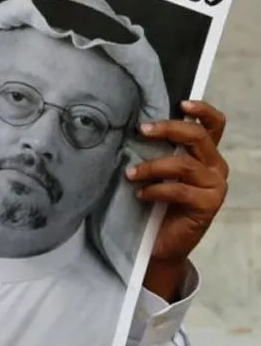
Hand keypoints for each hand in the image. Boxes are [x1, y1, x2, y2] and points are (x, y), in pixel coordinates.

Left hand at [125, 101, 228, 298]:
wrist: (159, 243)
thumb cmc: (155, 203)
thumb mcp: (157, 172)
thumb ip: (157, 151)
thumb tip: (134, 127)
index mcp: (204, 154)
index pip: (213, 125)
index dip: (201, 110)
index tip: (180, 102)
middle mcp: (214, 166)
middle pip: (198, 136)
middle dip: (168, 129)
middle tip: (141, 129)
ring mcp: (214, 186)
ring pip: (184, 164)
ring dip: (152, 166)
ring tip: (130, 173)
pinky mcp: (208, 205)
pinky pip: (180, 190)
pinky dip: (156, 189)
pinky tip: (140, 194)